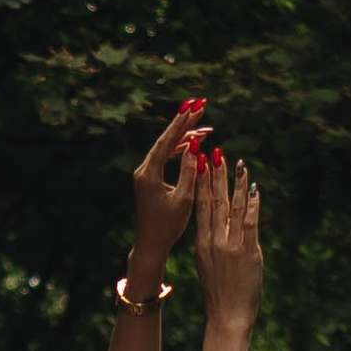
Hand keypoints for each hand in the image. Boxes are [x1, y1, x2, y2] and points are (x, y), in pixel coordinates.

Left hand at [129, 100, 209, 271]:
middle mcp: (143, 170)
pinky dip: (179, 151)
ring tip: (207, 129)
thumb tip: (195, 147)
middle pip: (166, 140)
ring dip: (185, 138)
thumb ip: (189, 171)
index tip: (194, 105)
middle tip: (201, 106)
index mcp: (149, 174)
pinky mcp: (149, 180)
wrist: (150, 244)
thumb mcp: (184, 198)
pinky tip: (193, 145)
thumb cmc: (168, 226)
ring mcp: (145, 174)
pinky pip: (165, 158)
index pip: (167, 141)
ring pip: (166, 148)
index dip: (181, 122)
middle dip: (184, 124)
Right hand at [194, 152, 263, 334]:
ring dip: (235, 183)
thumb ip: (213, 245)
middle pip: (214, 201)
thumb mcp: (209, 266)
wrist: (226, 317)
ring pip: (232, 207)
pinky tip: (253, 188)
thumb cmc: (219, 295)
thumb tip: (218, 230)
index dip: (201, 184)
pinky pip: (250, 222)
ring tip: (237, 164)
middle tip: (215, 153)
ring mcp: (230, 246)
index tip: (200, 165)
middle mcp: (213, 241)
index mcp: (202, 243)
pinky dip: (251, 204)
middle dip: (215, 176)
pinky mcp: (247, 253)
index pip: (200, 207)